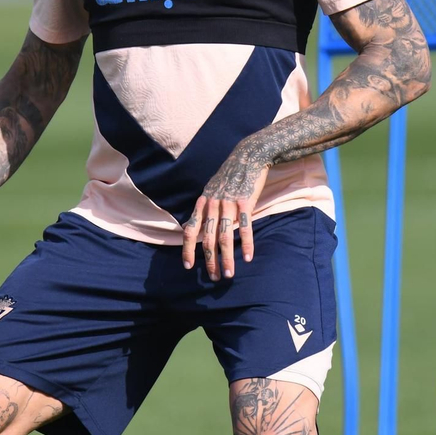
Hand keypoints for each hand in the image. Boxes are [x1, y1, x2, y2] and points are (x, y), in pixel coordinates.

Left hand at [181, 149, 269, 281]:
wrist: (248, 156)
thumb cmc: (230, 175)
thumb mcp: (212, 189)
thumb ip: (206, 207)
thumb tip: (198, 226)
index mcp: (203, 203)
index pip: (190, 230)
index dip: (188, 250)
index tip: (188, 266)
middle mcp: (212, 204)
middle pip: (208, 239)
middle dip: (210, 261)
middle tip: (214, 277)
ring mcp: (229, 203)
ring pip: (224, 237)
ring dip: (226, 258)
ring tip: (229, 274)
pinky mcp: (245, 202)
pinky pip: (244, 228)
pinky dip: (246, 244)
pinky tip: (247, 258)